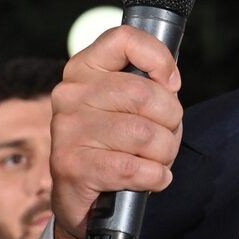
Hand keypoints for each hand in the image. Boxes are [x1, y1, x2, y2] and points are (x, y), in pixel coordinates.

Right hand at [48, 25, 184, 238]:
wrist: (82, 199)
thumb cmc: (115, 144)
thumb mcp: (129, 105)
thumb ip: (148, 84)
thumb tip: (170, 80)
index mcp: (84, 68)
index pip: (124, 39)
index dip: (159, 59)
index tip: (171, 84)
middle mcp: (70, 94)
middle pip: (144, 93)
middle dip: (171, 121)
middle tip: (166, 136)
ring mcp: (67, 130)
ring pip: (145, 134)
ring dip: (164, 153)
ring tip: (156, 160)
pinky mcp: (71, 166)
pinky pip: (135, 168)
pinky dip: (155, 177)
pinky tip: (152, 179)